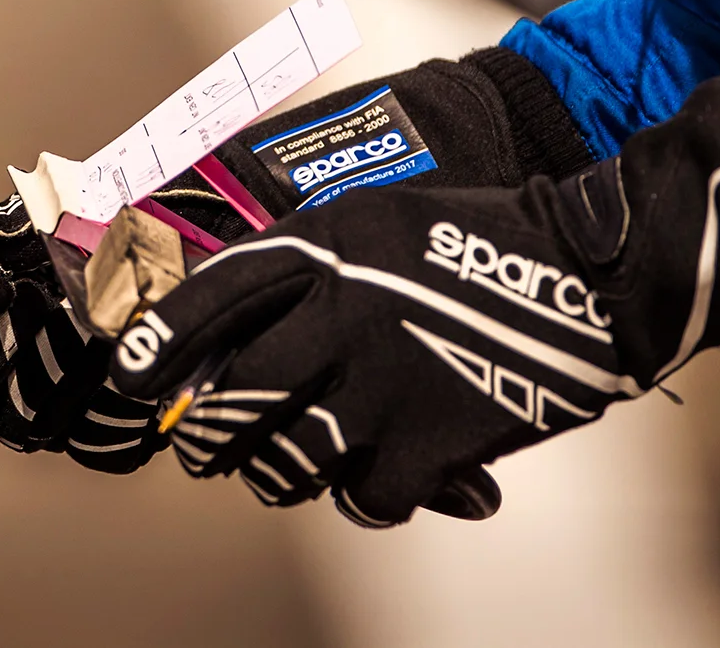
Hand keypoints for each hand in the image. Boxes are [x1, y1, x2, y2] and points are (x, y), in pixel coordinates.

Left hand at [0, 48, 595, 469]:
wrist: (590, 274)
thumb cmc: (484, 238)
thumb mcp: (378, 222)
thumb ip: (307, 263)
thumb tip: (232, 326)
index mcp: (324, 249)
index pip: (211, 298)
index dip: (159, 344)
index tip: (130, 377)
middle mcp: (340, 315)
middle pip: (234, 400)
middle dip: (207, 437)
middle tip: (204, 448)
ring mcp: (382, 385)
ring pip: (285, 461)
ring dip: (274, 473)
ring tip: (277, 467)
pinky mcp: (429, 446)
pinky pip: (362, 498)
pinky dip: (362, 496)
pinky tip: (374, 477)